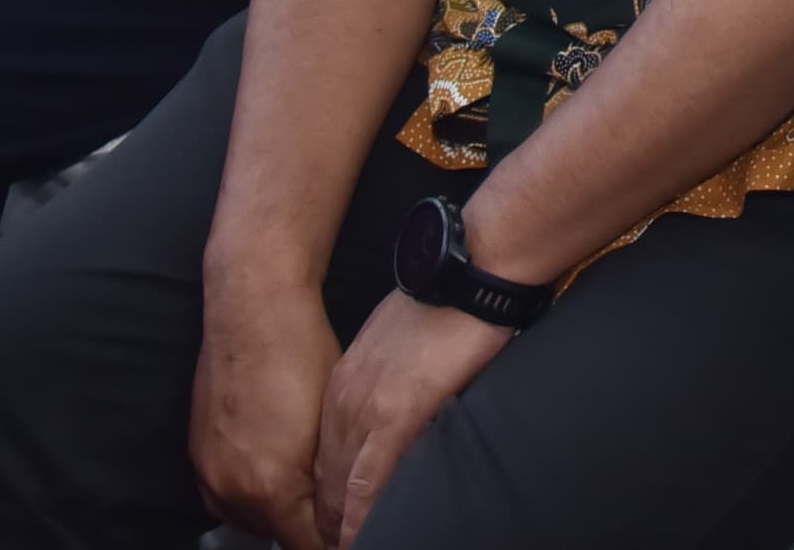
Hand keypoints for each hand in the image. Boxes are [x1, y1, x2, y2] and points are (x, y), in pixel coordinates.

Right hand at [189, 274, 341, 549]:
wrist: (253, 308)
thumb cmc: (302, 356)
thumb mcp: (332, 427)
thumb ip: (332, 484)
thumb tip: (342, 514)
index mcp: (270, 490)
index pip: (310, 545)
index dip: (337, 539)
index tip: (352, 530)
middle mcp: (231, 490)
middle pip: (278, 536)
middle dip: (307, 526)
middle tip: (336, 507)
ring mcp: (208, 472)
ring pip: (251, 518)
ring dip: (278, 512)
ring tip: (307, 486)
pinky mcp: (197, 453)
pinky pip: (226, 494)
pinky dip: (250, 492)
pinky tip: (273, 469)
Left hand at [312, 291, 511, 545]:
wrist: (469, 271)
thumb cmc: (447, 304)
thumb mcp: (398, 347)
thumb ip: (386, 385)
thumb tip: (399, 414)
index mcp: (344, 384)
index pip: (323, 458)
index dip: (328, 500)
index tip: (332, 528)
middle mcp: (343, 399)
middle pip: (324, 479)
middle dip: (328, 521)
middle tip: (335, 547)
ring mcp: (365, 408)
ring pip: (339, 486)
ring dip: (341, 525)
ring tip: (349, 548)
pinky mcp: (394, 415)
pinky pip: (367, 480)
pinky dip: (361, 516)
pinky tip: (360, 538)